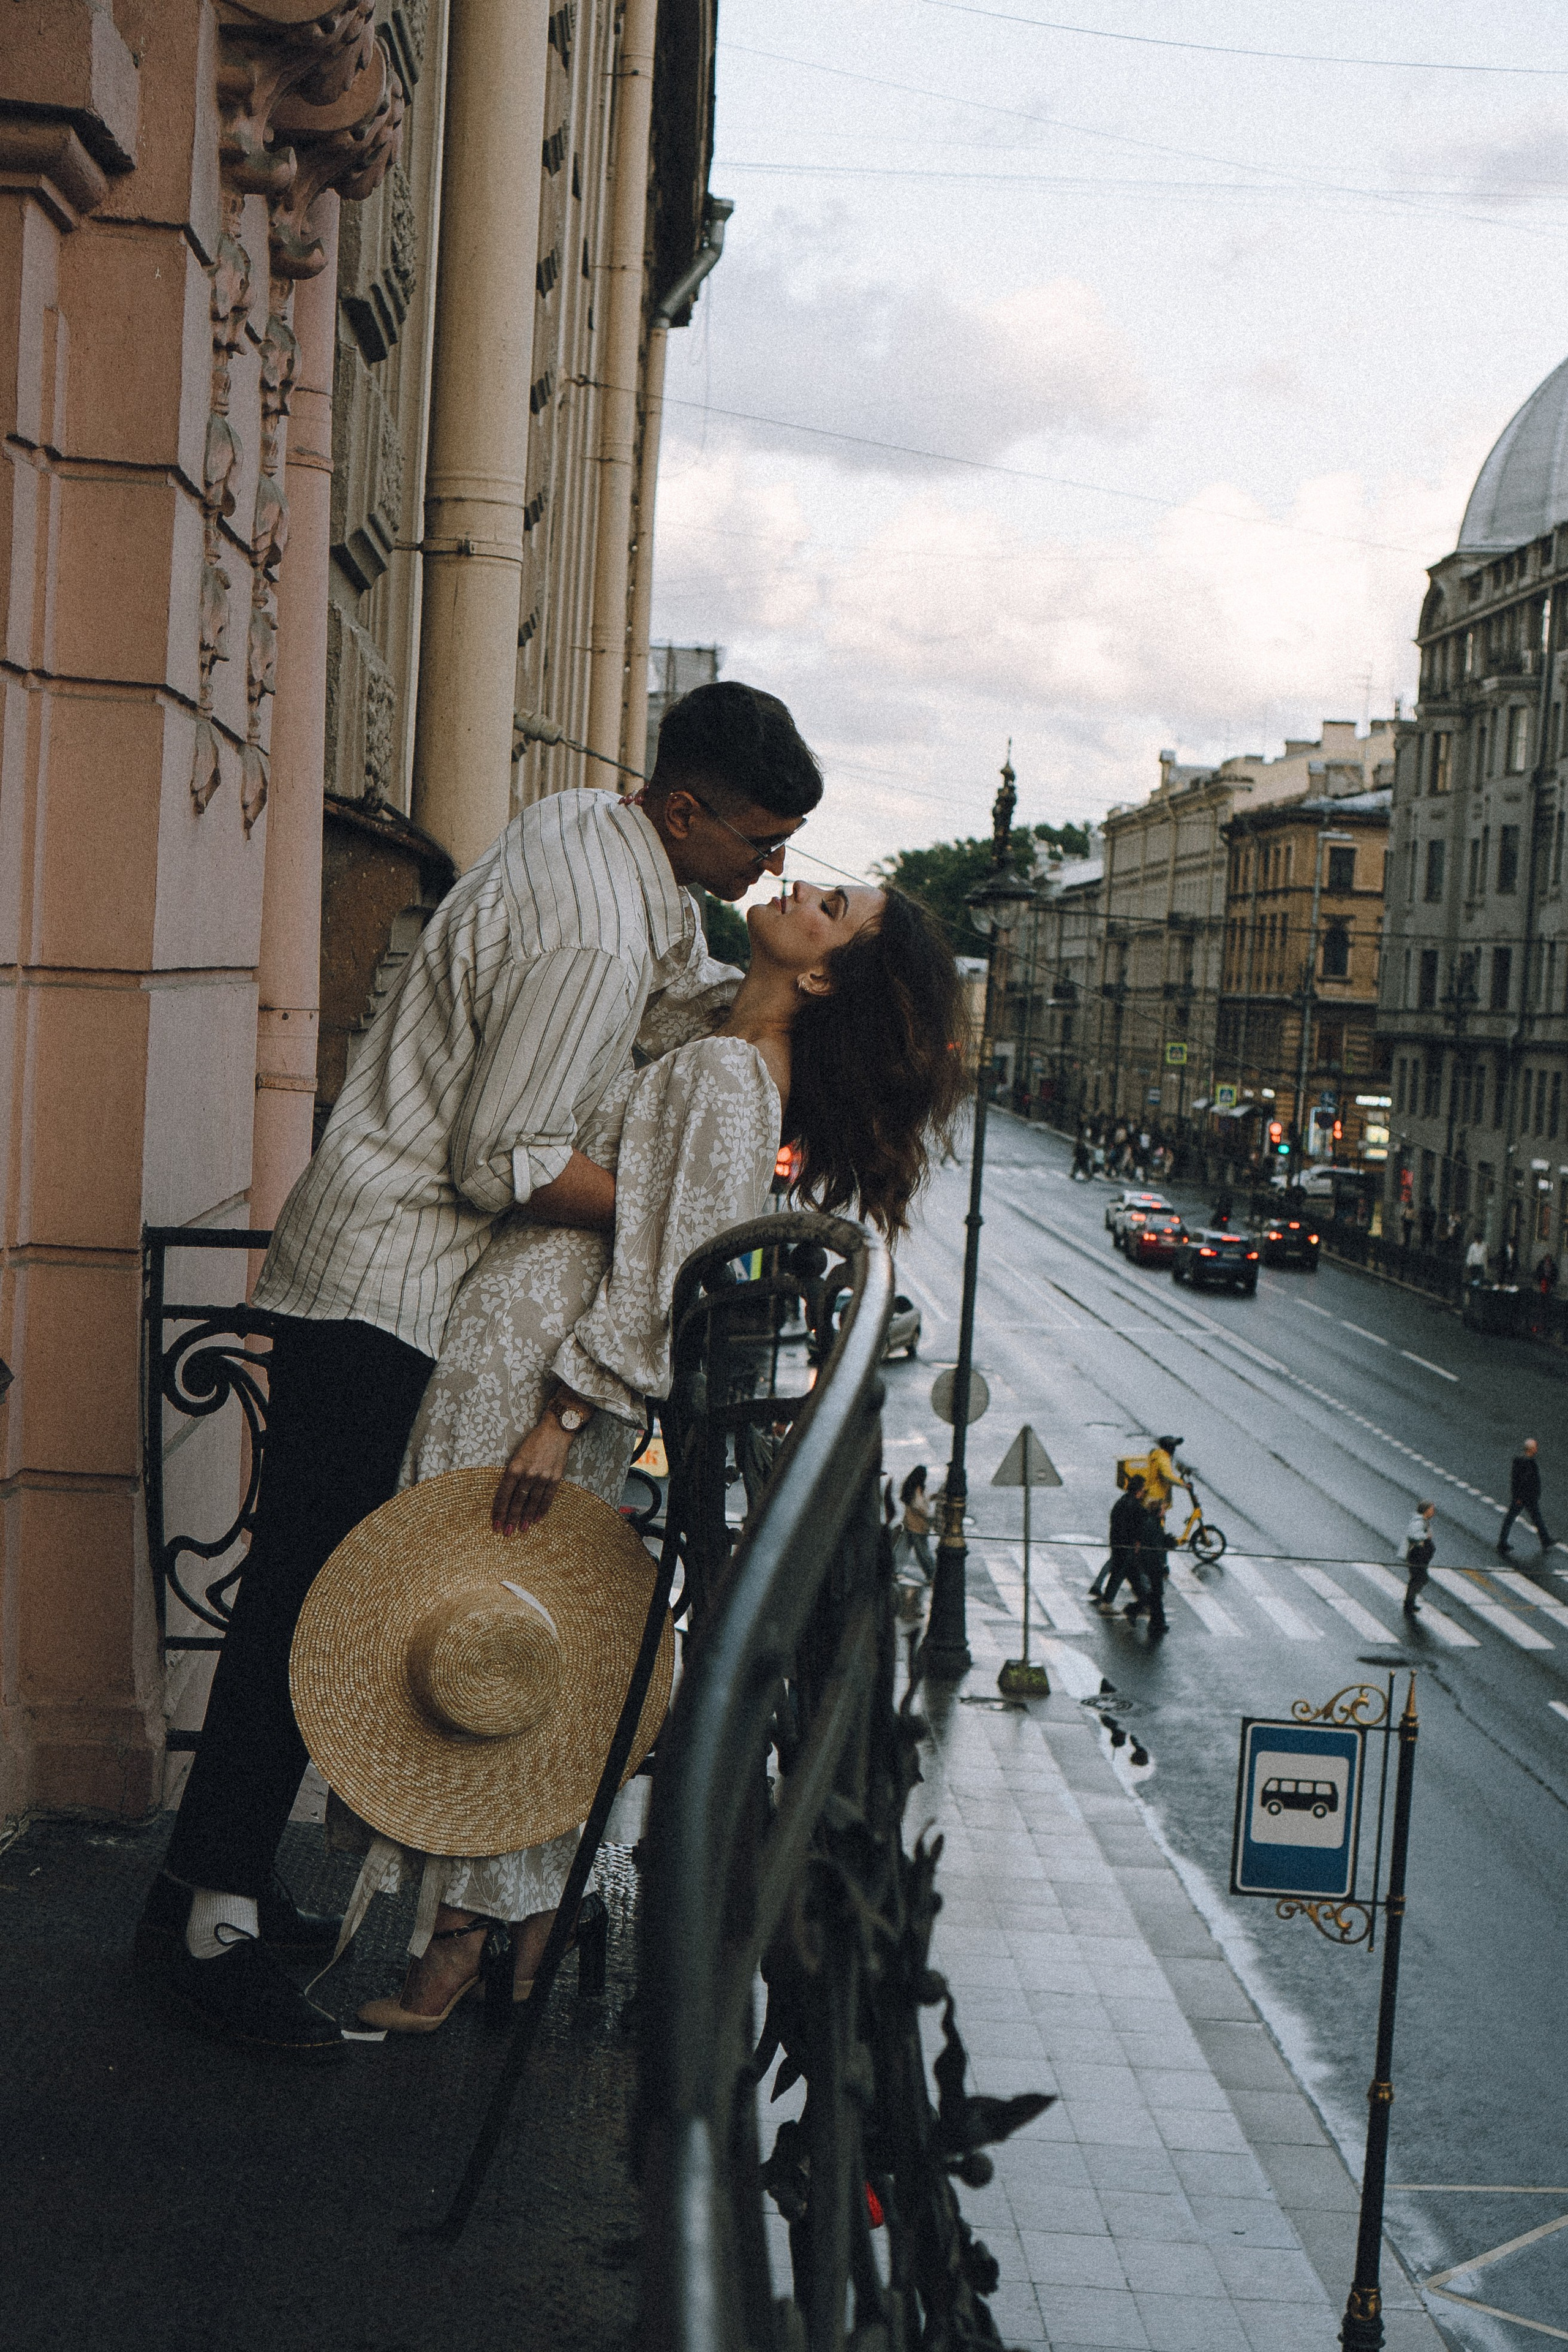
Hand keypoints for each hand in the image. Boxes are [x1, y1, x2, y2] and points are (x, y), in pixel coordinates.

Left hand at [493, 1416, 573, 1536]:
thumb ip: (512, 1474)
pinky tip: (538, 1519)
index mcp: (515, 1467)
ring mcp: (543, 1476)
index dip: (499, 1510)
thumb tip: (506, 1495)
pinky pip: (548, 1497)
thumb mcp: (516, 1455)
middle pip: (517, 1501)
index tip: (495, 1523)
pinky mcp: (556, 1477)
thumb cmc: (533, 1442)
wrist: (556, 1430)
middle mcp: (528, 1473)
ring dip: (527, 1517)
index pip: (504, 1494)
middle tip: (507, 1532)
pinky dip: (542, 1509)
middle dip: (511, 1518)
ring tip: (522, 1528)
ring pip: (532, 1501)